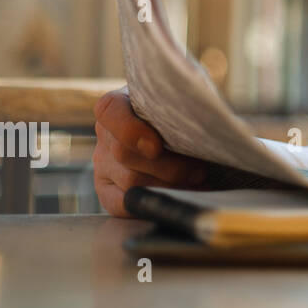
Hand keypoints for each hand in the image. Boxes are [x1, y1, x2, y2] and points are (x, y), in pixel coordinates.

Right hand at [93, 87, 209, 216]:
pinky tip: (178, 197)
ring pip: (130, 182)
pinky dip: (151, 203)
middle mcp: (105, 134)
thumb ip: (183, 105)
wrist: (183, 132)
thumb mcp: (181, 102)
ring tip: (196, 182)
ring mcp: (103, 163)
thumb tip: (204, 119)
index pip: (110, 110)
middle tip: (199, 171)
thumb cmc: (184, 113)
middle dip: (168, 166)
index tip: (156, 147)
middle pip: (125, 154)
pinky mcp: (107, 190)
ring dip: (168, 185)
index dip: (129, 130)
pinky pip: (120, 205)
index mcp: (119, 103)